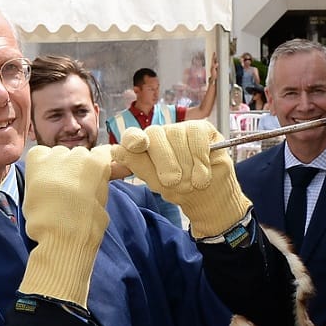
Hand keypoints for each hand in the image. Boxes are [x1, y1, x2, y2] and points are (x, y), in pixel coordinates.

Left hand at [18, 144, 114, 308]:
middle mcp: (79, 153)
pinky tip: (41, 184)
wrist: (62, 235)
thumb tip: (102, 176)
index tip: (94, 176)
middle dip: (75, 169)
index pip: (103, 153)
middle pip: (78, 156)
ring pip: (58, 155)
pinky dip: (39, 166)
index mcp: (99, 164)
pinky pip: (39, 155)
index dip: (98, 165)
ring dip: (57, 168)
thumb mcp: (102, 202)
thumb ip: (101, 184)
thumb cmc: (86, 226)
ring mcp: (57, 156)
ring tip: (53, 191)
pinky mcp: (37, 160)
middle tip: (70, 191)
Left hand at [116, 121, 250, 237]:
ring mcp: (181, 129)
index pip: (133, 136)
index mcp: (145, 146)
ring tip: (191, 182)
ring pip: (177, 137)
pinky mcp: (202, 128)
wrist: (209, 198)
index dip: (133, 139)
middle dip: (164, 162)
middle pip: (155, 136)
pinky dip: (199, 160)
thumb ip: (139, 165)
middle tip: (173, 182)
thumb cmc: (181, 190)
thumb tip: (116, 150)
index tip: (136, 146)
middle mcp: (161, 134)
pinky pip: (196, 138)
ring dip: (185, 166)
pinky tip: (202, 175)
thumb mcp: (158, 183)